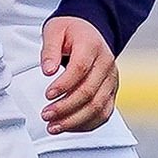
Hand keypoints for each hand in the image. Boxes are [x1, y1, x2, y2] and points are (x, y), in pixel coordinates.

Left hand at [41, 16, 118, 133]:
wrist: (90, 30)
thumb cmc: (70, 31)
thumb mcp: (54, 30)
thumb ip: (49, 49)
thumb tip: (47, 70)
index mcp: (92, 47)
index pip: (80, 69)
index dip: (64, 84)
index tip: (47, 94)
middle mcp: (106, 65)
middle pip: (89, 92)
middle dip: (65, 108)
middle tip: (45, 115)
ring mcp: (111, 81)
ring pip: (98, 107)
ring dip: (75, 120)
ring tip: (53, 126)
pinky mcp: (111, 92)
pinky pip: (104, 113)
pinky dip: (87, 124)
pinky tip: (69, 127)